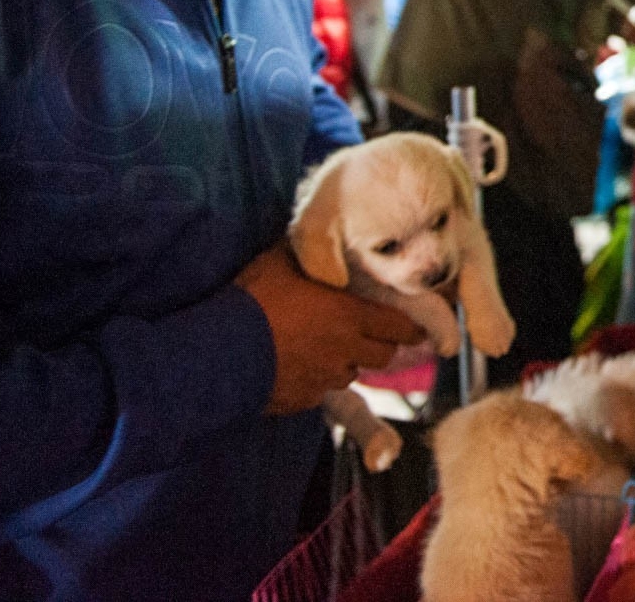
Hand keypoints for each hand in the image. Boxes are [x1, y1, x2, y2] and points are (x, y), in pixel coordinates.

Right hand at [234, 245, 424, 414]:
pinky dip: (317, 381)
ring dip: (348, 363)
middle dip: (382, 346)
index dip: (410, 328)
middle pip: (384, 356)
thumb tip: (314, 235)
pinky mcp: (303, 400)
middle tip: (371, 336)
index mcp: (349, 315)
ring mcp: (324, 379)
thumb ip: (308, 253)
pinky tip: (299, 367)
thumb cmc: (252, 301)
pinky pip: (321, 391)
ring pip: (352, 374)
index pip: (399, 327)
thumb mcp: (281, 262)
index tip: (417, 328)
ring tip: (328, 348)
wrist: (217, 351)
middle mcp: (345, 350)